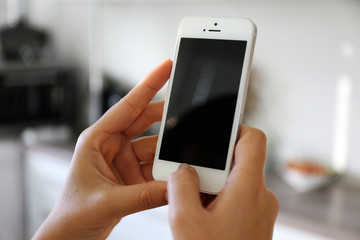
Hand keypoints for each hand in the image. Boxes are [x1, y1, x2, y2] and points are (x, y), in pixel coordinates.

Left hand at [33, 59, 171, 239]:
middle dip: (167, 114)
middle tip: (188, 106)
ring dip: (170, 150)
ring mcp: (124, 162)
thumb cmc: (71, 215)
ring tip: (188, 150)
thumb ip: (143, 196)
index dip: (148, 85)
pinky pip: (156, 168)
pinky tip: (178, 171)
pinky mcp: (133, 177)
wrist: (69, 238)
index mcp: (96, 140)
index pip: (127, 106)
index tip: (166, 67)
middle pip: (145, 121)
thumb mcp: (106, 202)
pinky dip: (168, 170)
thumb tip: (174, 186)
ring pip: (155, 147)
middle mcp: (111, 146)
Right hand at [168, 125, 278, 239]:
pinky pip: (238, 199)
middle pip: (238, 162)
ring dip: (212, 187)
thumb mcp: (186, 222)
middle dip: (211, 168)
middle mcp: (262, 196)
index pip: (253, 139)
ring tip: (195, 209)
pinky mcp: (256, 222)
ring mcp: (261, 211)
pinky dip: (219, 201)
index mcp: (249, 189)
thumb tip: (182, 170)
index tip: (213, 133)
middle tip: (190, 184)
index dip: (234, 129)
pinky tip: (202, 218)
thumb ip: (181, 187)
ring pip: (235, 182)